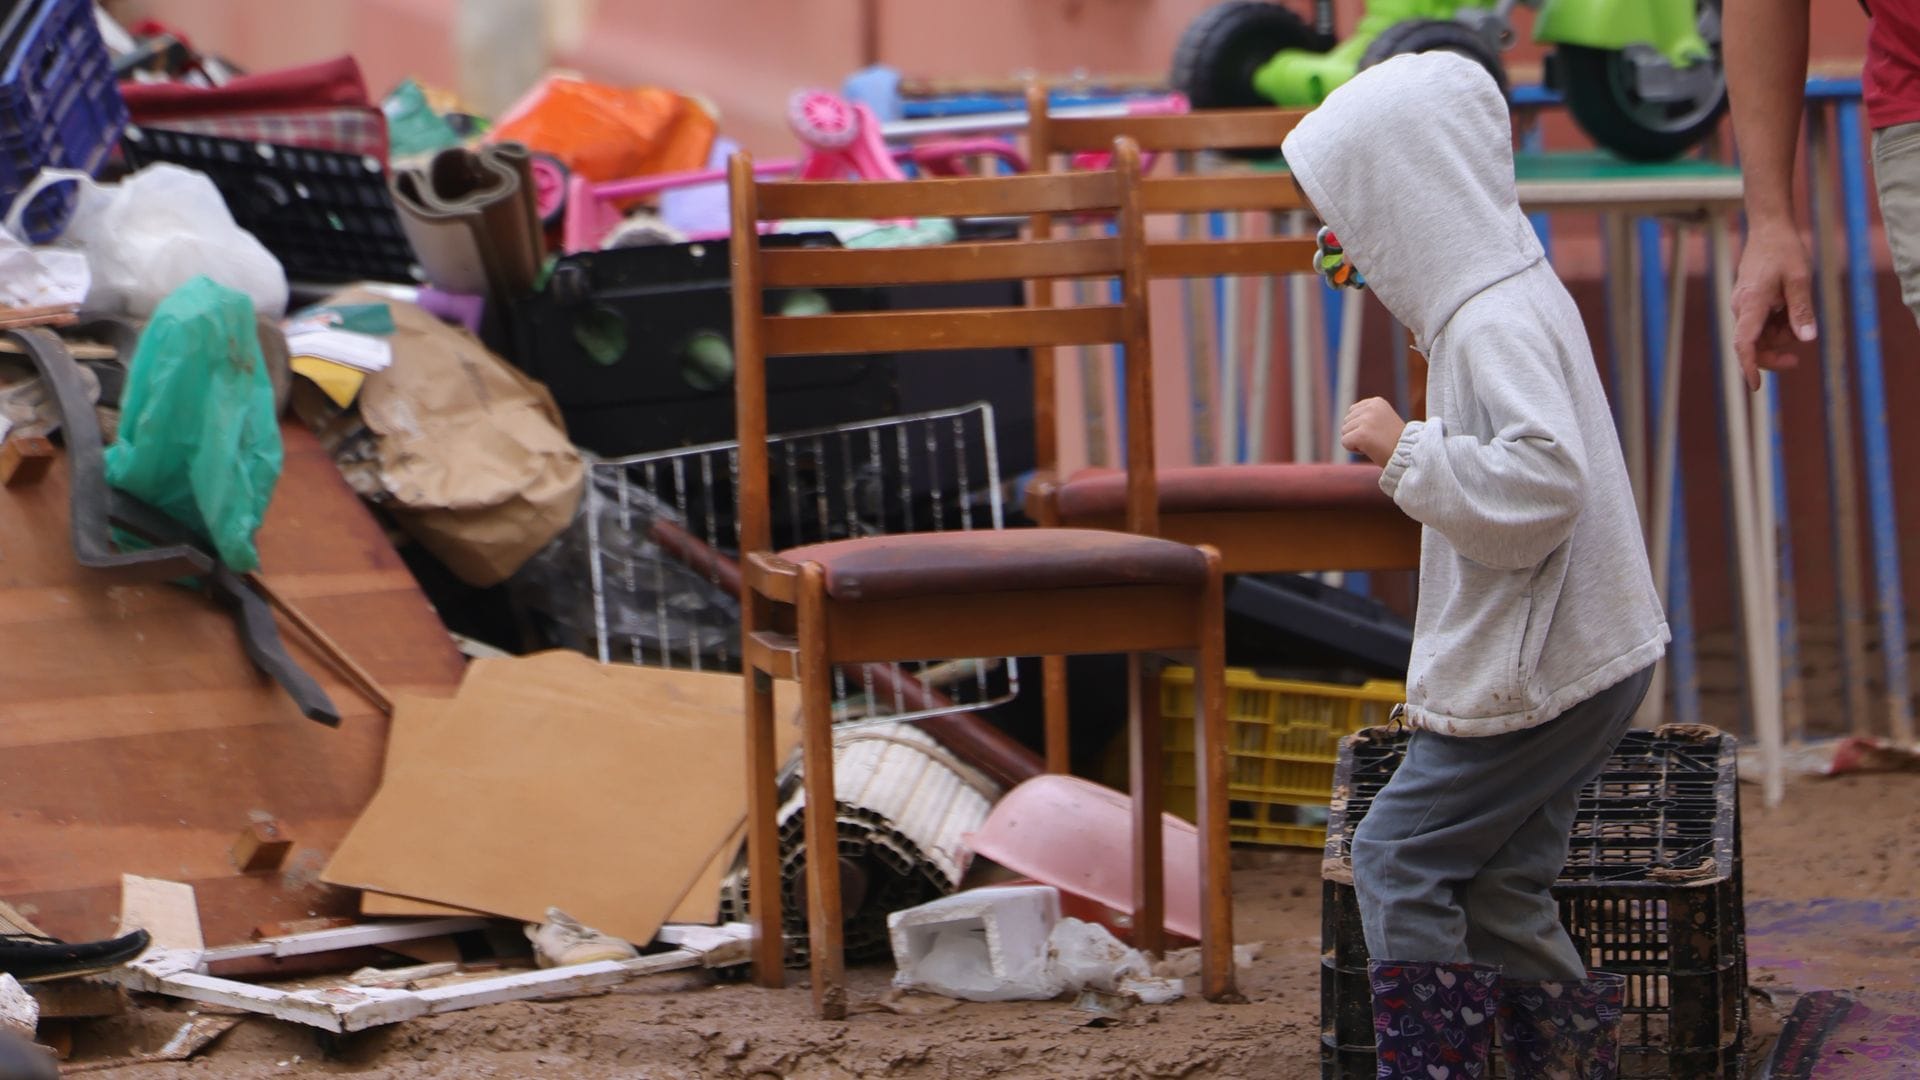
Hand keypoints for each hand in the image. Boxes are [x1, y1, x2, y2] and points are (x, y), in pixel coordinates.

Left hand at [1341, 397, 1405, 467]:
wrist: (1409, 455)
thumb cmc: (1395, 441)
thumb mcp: (1382, 420)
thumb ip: (1366, 415)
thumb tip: (1346, 419)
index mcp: (1376, 402)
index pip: (1352, 412)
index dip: (1361, 425)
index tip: (1378, 431)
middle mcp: (1370, 407)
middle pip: (1346, 422)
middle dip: (1357, 433)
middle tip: (1377, 439)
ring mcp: (1366, 420)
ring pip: (1344, 432)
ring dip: (1356, 441)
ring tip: (1375, 443)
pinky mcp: (1361, 434)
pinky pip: (1345, 443)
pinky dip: (1354, 449)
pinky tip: (1369, 449)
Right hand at [1731, 221, 1815, 390]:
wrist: (1769, 230)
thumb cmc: (1784, 251)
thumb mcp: (1800, 279)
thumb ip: (1802, 311)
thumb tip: (1807, 340)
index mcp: (1752, 303)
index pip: (1745, 342)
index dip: (1749, 366)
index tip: (1755, 386)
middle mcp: (1742, 308)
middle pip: (1752, 346)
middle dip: (1773, 355)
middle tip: (1797, 361)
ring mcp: (1743, 306)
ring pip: (1758, 337)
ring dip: (1780, 336)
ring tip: (1799, 316)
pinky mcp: (1748, 304)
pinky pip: (1761, 325)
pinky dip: (1777, 326)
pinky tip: (1789, 310)